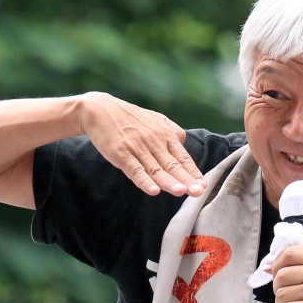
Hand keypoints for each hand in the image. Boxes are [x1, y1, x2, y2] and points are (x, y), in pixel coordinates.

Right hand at [79, 92, 206, 196]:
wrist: (99, 110)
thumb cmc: (129, 118)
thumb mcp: (155, 119)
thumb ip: (172, 132)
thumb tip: (184, 146)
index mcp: (165, 134)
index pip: (182, 157)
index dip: (193, 172)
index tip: (203, 185)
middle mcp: (154, 141)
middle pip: (173, 164)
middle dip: (186, 179)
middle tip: (198, 192)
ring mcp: (137, 147)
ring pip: (156, 169)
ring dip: (169, 182)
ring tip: (181, 192)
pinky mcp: (121, 153)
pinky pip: (135, 170)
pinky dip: (144, 181)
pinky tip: (153, 190)